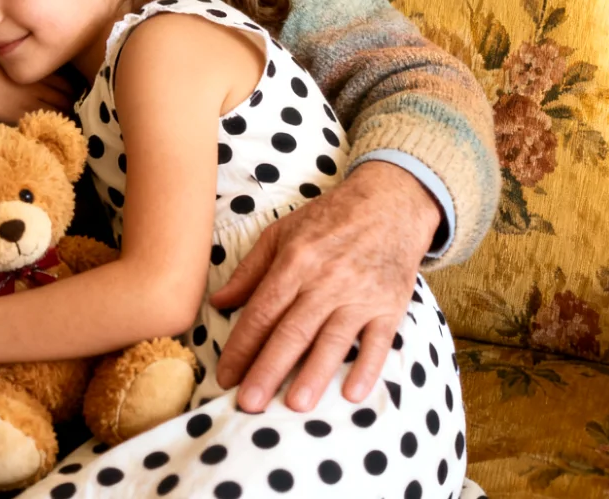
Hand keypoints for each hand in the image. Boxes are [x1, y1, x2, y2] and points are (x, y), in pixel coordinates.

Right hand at [0, 51, 71, 121]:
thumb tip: (24, 59)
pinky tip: (47, 129)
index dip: (71, 91)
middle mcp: (36, 86)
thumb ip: (21, 61)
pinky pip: (40, 124)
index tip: (71, 97)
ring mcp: (28, 102)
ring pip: (57, 113)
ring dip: (63, 118)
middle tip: (71, 112)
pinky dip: (47, 126)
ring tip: (63, 123)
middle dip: (71, 106)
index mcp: (34, 71)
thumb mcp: (5, 56)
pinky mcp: (17, 116)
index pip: (66, 83)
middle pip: (66, 99)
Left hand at [209, 161, 437, 412]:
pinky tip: (351, 393)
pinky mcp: (390, 306)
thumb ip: (250, 270)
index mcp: (294, 261)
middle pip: (292, 332)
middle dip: (268, 370)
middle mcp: (326, 280)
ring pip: (332, 341)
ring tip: (294, 405)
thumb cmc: (329, 219)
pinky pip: (378, 342)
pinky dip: (366, 368)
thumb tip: (218, 303)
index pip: (261, 312)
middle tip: (249, 404)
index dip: (241, 347)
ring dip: (313, 375)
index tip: (226, 376)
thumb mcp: (282, 233)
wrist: (390, 203)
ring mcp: (360, 295)